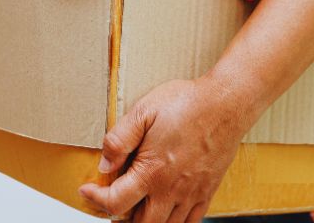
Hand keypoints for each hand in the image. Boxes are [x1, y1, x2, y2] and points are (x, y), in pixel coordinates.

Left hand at [78, 77, 251, 222]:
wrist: (226, 104)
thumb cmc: (186, 104)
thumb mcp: (143, 111)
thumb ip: (119, 140)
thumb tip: (103, 165)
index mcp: (152, 172)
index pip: (115, 203)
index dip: (95, 200)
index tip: (87, 191)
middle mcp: (172, 190)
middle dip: (120, 218)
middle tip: (111, 201)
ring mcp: (191, 194)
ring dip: (145, 222)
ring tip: (135, 206)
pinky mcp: (207, 192)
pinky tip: (164, 211)